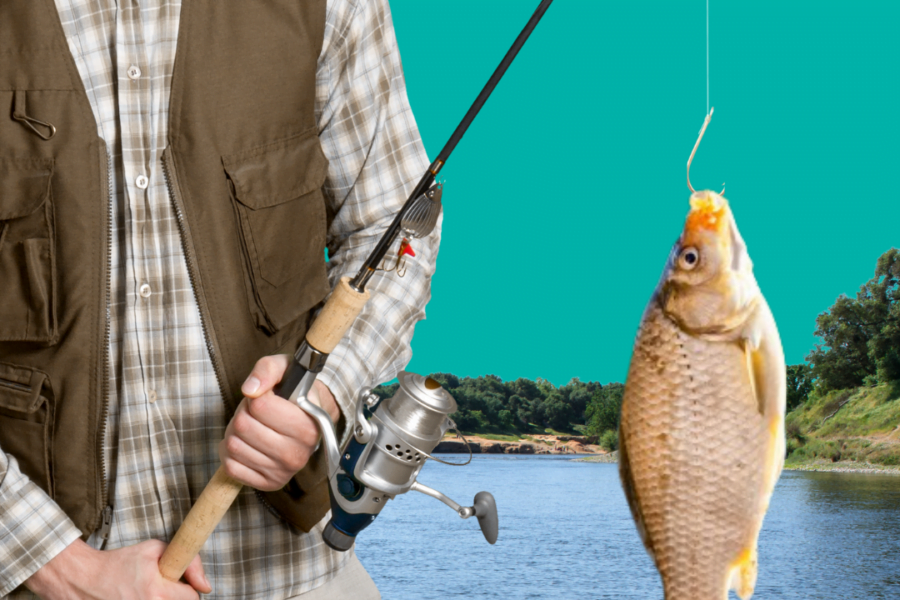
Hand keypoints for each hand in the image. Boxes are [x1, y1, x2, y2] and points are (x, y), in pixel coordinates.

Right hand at [25, 538, 209, 598]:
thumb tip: (206, 586)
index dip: (187, 587)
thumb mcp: (155, 549)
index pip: (192, 598)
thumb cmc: (120, 562)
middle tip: (161, 588)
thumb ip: (189, 560)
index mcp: (155, 592)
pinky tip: (139, 597)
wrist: (84, 579)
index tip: (175, 581)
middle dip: (177, 597)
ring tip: (149, 594)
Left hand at [219, 354, 339, 491]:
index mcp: (308, 426)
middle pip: (243, 426)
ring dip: (235, 432)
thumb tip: (250, 390)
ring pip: (233, 445)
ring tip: (252, 427)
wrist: (310, 421)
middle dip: (243, 413)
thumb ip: (268, 370)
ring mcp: (283, 471)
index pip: (260, 406)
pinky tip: (246, 444)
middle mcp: (298, 453)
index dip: (256, 396)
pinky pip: (231, 466)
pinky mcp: (269, 484)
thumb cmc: (294, 393)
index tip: (266, 397)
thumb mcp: (285, 369)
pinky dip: (230, 453)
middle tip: (256, 413)